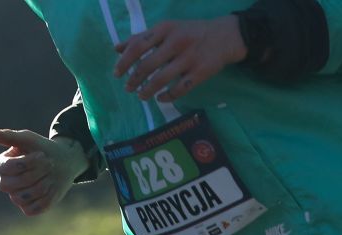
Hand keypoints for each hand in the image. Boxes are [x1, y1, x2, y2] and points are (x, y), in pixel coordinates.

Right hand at [0, 127, 87, 216]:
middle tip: (48, 163)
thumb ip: (9, 137)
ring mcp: (16, 197)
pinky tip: (50, 187)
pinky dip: (46, 197)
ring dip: (44, 183)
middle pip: (17, 183)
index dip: (27, 162)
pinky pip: (34, 208)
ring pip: (26, 196)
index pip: (8, 168)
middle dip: (37, 172)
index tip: (41, 154)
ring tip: (49, 174)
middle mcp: (5, 183)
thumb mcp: (27, 139)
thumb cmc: (41, 149)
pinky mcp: (28, 209)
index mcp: (1, 166)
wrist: (61, 164)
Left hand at [114, 18, 245, 103]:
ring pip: (162, 79)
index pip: (138, 45)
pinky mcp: (201, 73)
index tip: (117, 73)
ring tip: (141, 96)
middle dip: (134, 79)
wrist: (224, 36)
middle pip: (148, 64)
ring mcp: (189, 58)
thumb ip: (142, 37)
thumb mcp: (166, 28)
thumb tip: (117, 48)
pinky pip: (180, 89)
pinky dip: (168, 97)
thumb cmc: (190, 32)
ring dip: (148, 90)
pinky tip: (161, 98)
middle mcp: (176, 42)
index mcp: (165, 29)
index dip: (125, 61)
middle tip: (128, 88)